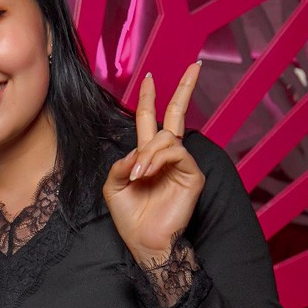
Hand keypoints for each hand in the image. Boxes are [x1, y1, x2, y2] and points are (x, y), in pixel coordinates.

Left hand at [103, 64, 205, 264]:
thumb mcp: (112, 186)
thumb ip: (120, 163)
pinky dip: (157, 160)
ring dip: (147, 154)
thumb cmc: (129, 216)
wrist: (144, 241)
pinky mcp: (193, 175)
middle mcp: (168, 156)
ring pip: (167, 138)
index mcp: (148, 156)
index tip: (150, 78)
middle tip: (194, 65)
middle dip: (185, 88)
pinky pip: (176, 152)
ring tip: (136, 175)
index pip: (152, 120)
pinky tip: (145, 174)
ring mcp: (182, 164)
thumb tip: (137, 151)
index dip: (150, 99)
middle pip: (177, 114)